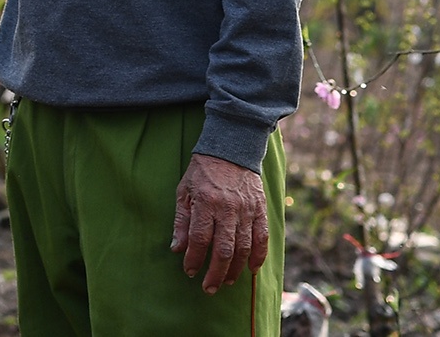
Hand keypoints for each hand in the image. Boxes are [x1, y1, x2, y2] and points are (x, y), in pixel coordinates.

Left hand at [170, 152, 267, 294]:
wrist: (231, 151)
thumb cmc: (202, 172)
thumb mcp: (184, 191)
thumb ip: (181, 220)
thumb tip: (177, 248)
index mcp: (206, 202)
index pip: (200, 238)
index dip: (195, 258)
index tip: (189, 271)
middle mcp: (228, 209)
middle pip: (224, 249)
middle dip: (216, 273)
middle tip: (209, 288)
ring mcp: (247, 211)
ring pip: (244, 248)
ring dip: (235, 269)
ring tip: (226, 282)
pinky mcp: (260, 211)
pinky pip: (262, 238)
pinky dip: (258, 257)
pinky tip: (251, 270)